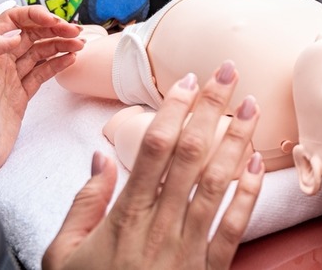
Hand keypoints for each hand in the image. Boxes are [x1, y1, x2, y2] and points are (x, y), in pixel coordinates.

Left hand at [0, 8, 83, 174]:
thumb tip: (13, 36)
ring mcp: (10, 77)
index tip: (54, 21)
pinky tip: (71, 59)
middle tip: (75, 31)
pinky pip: (42, 72)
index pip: (10, 21)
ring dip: (61, 44)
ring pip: (40, 51)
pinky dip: (58, 63)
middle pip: (30, 34)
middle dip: (54, 29)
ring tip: (79, 44)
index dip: (34, 16)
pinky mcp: (21, 94)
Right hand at [44, 62, 264, 269]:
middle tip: (229, 71)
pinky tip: (259, 164)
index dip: (174, 111)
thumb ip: (83, 204)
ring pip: (217, 185)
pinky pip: (233, 229)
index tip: (189, 80)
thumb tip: (101, 158)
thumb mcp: (62, 255)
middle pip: (190, 156)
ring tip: (251, 106)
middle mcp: (158, 228)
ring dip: (236, 141)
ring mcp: (187, 250)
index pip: (153, 151)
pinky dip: (248, 195)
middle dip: (211, 110)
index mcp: (123, 219)